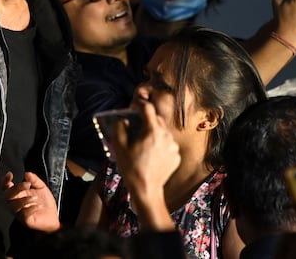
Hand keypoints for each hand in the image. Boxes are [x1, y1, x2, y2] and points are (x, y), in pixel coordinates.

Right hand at [3, 171, 59, 232]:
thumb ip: (34, 179)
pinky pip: (24, 214)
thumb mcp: (41, 187)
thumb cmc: (45, 203)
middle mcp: (17, 203)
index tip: (10, 175)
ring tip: (35, 198)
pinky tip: (38, 206)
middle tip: (27, 185)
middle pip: (7, 195)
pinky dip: (31, 209)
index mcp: (18, 193)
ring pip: (14, 206)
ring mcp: (19, 212)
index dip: (5, 181)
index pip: (6, 187)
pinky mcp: (25, 220)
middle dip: (17, 188)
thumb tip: (27, 173)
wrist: (52, 218)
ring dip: (24, 200)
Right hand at [111, 101, 179, 230]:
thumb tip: (122, 120)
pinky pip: (167, 144)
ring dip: (154, 133)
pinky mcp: (176, 156)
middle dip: (146, 120)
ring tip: (143, 143)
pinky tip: (151, 154)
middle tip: (136, 127)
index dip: (140, 105)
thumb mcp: (119, 146)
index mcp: (153, 131)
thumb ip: (119, 127)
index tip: (134, 106)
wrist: (147, 189)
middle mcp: (166, 136)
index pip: (148, 108)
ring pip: (163, 132)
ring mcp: (173, 146)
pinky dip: (160, 144)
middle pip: (157, 119)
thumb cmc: (132, 168)